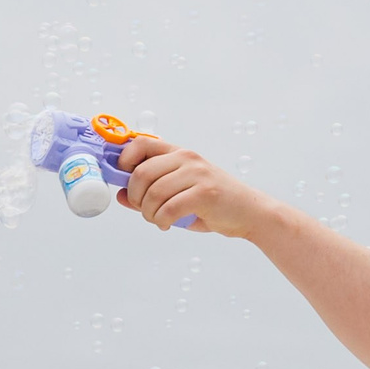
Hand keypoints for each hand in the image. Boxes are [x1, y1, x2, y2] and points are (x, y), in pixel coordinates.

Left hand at [114, 135, 275, 239]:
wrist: (249, 211)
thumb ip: (149, 192)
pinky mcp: (205, 192)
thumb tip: (121, 195)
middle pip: (141, 173)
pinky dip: (161, 221)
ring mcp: (197, 174)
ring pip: (153, 193)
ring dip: (148, 213)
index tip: (123, 179)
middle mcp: (186, 159)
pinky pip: (168, 209)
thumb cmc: (211, 202)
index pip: (140, 144)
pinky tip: (167, 224)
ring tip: (157, 219)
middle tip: (144, 210)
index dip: (123, 160)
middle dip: (135, 198)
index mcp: (178, 153)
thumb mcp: (178, 192)